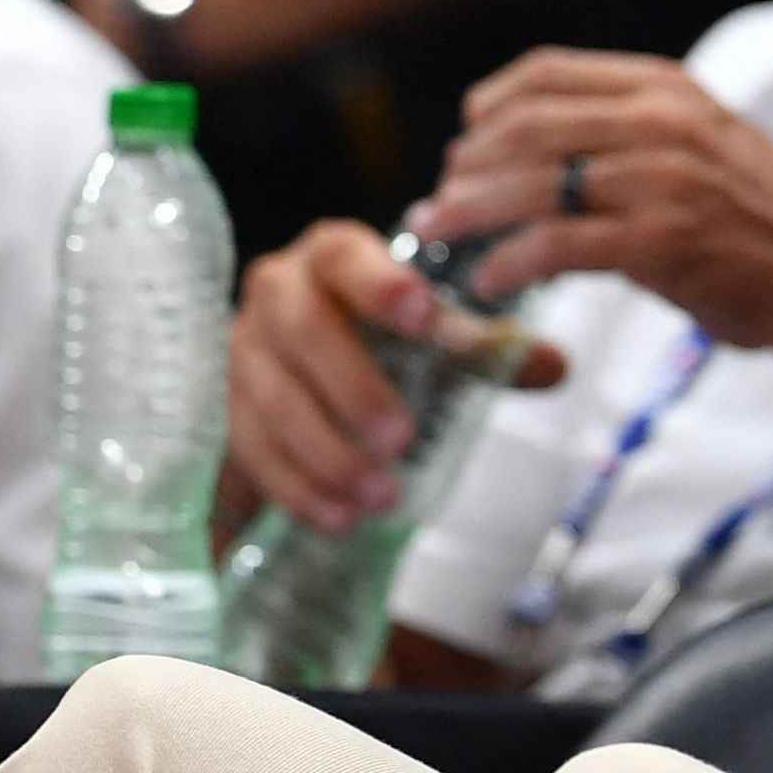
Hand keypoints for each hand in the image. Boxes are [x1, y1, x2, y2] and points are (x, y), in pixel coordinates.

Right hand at [226, 219, 566, 532]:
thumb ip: (486, 349)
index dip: (380, 284)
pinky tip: (337, 516)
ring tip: (380, 495)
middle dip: (353, 388)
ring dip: (327, 452)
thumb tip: (552, 364)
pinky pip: (248, 447)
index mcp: (333, 256)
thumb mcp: (434, 335)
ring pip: (271, 398)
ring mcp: (240, 350)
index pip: (347, 256)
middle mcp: (277, 292)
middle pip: (304, 332)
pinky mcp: (220, 406)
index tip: (423, 316)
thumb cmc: (378, 334)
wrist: (299, 364)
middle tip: (401, 439)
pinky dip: (294, 485)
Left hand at [417, 48, 772, 393]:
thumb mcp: (710, 147)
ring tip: (436, 235)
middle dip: (466, 163)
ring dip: (468, 211)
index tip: (464, 138)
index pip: (550, 72)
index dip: (490, 104)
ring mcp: (663, 181)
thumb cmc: (767, 226)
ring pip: (532, 182)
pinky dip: (508, 262)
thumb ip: (639, 134)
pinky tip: (490, 281)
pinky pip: (555, 244)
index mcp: (671, 90)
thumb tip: (550, 147)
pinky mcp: (661, 242)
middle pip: (527, 125)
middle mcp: (664, 123)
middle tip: (437, 198)